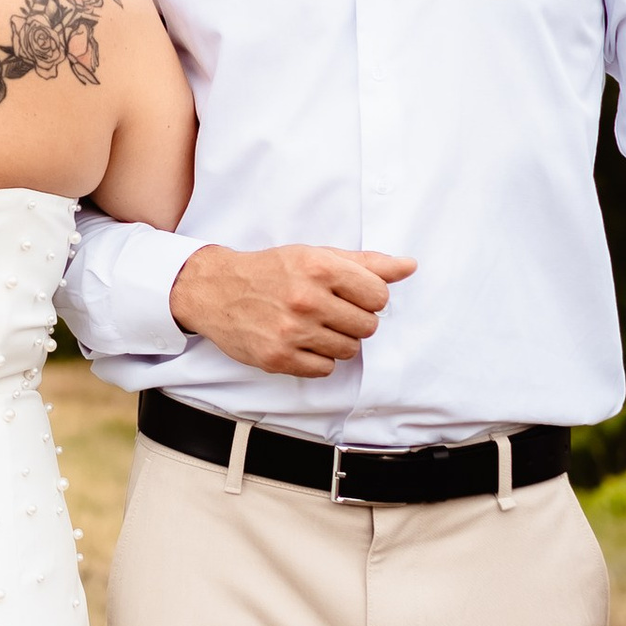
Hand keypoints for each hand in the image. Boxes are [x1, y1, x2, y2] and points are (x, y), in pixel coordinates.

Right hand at [169, 242, 415, 377]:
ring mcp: (292, 331)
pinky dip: (319, 359)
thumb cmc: (272, 271)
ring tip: (315, 327)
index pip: (379, 295)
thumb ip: (366, 262)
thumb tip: (409, 266)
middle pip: (368, 326)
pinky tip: (302, 343)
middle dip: (355, 320)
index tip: (351, 295)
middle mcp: (307, 299)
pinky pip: (325, 369)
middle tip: (331, 312)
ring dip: (338, 341)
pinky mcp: (279, 358)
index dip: (369, 298)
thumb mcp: (316, 256)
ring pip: (349, 350)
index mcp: (320, 268)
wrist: (216, 290)